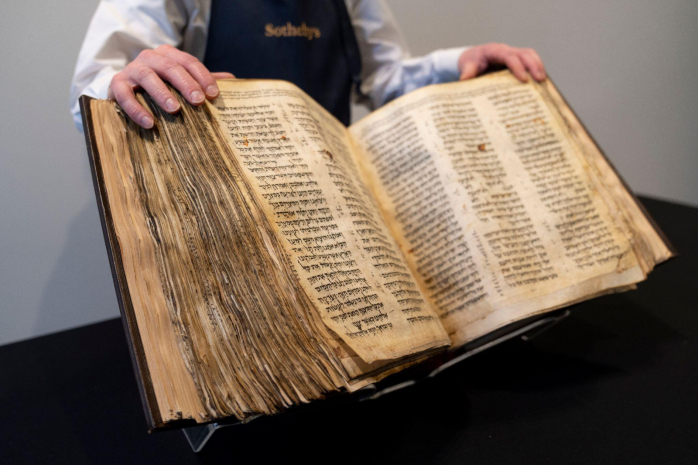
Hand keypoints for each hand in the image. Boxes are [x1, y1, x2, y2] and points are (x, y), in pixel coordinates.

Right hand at [107, 44, 234, 127]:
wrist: (124, 88)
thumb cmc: (160, 87)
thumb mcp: (181, 82)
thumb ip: (202, 81)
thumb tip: (233, 80)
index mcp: (168, 54)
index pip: (189, 62)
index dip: (203, 77)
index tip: (214, 95)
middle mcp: (150, 58)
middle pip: (170, 67)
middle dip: (186, 84)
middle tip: (199, 101)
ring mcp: (132, 70)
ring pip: (148, 77)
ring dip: (162, 93)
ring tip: (175, 110)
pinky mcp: (117, 85)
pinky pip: (125, 95)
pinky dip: (137, 109)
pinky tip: (150, 123)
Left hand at [458, 43, 545, 82]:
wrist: (472, 57)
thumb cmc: (471, 62)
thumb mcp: (467, 67)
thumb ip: (467, 73)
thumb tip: (464, 81)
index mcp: (494, 51)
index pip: (509, 56)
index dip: (517, 67)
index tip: (523, 79)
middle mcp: (506, 50)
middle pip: (524, 53)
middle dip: (533, 65)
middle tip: (540, 79)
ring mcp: (513, 53)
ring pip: (530, 54)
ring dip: (538, 65)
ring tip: (543, 80)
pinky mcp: (517, 59)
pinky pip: (530, 59)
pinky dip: (536, 67)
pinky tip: (540, 80)